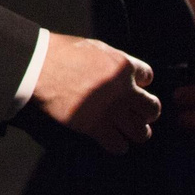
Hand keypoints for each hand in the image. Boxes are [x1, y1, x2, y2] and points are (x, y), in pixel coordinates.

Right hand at [32, 33, 160, 155]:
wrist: (41, 67)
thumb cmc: (62, 53)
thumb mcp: (96, 48)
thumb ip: (113, 61)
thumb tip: (119, 71)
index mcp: (124, 66)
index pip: (148, 76)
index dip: (141, 82)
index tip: (134, 86)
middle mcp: (124, 91)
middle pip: (153, 108)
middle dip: (148, 111)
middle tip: (137, 112)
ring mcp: (111, 111)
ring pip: (142, 132)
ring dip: (137, 131)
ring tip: (128, 128)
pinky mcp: (95, 128)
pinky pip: (119, 146)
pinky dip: (117, 145)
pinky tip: (111, 138)